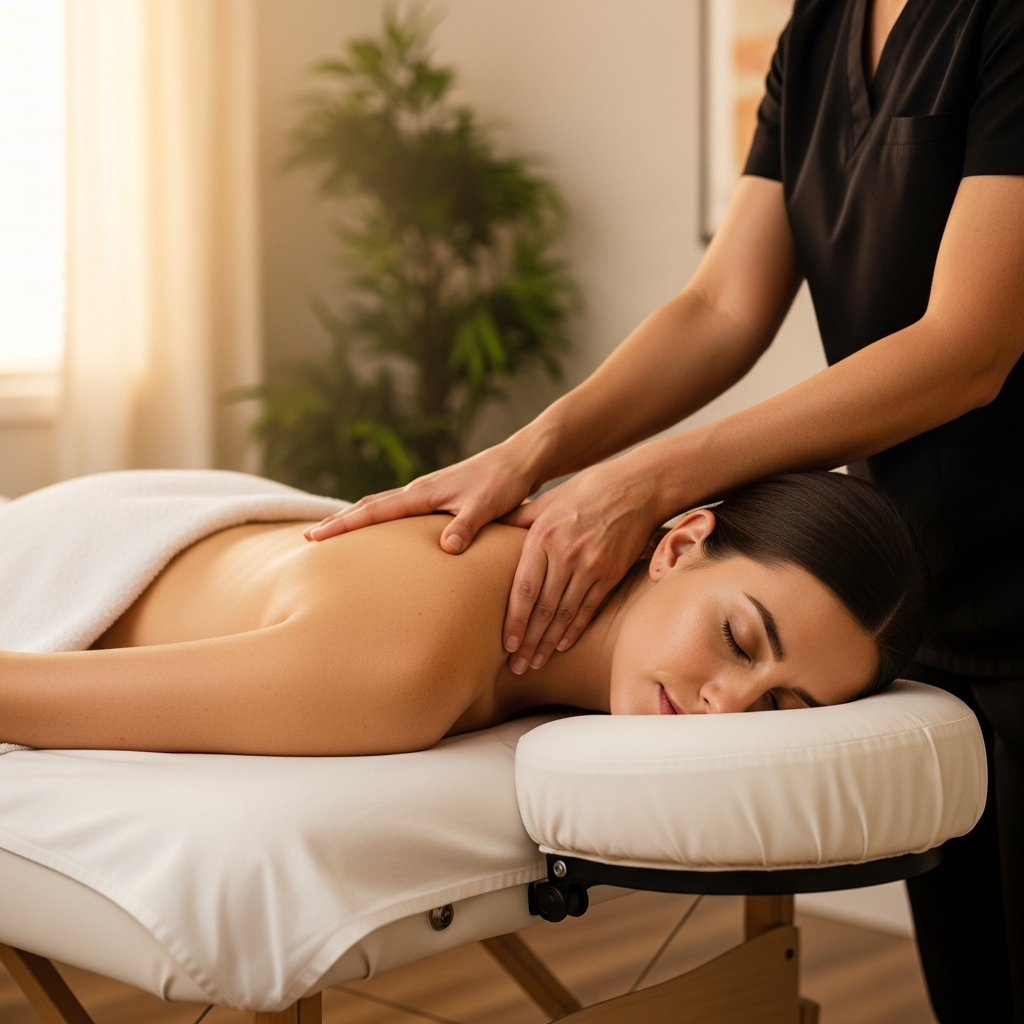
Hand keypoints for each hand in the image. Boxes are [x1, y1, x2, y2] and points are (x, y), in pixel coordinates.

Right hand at [303, 440, 537, 553]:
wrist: (520, 460)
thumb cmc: (504, 482)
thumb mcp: (487, 506)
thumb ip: (466, 525)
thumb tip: (446, 548)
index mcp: (423, 493)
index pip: (374, 511)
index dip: (344, 525)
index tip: (316, 537)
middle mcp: (418, 491)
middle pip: (368, 507)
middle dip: (338, 522)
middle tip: (308, 539)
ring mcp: (425, 493)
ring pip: (380, 506)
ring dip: (354, 520)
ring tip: (331, 535)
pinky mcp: (436, 498)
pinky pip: (396, 510)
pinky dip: (377, 518)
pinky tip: (375, 531)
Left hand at [499, 451, 664, 672]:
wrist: (635, 488)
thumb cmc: (584, 491)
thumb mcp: (547, 501)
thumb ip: (518, 520)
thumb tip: (485, 529)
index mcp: (543, 537)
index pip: (524, 589)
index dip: (514, 620)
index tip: (505, 645)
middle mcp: (566, 555)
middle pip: (544, 609)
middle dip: (528, 641)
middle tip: (517, 666)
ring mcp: (592, 566)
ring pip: (566, 614)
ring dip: (549, 643)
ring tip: (535, 662)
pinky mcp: (612, 573)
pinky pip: (590, 608)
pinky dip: (575, 630)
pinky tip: (562, 645)